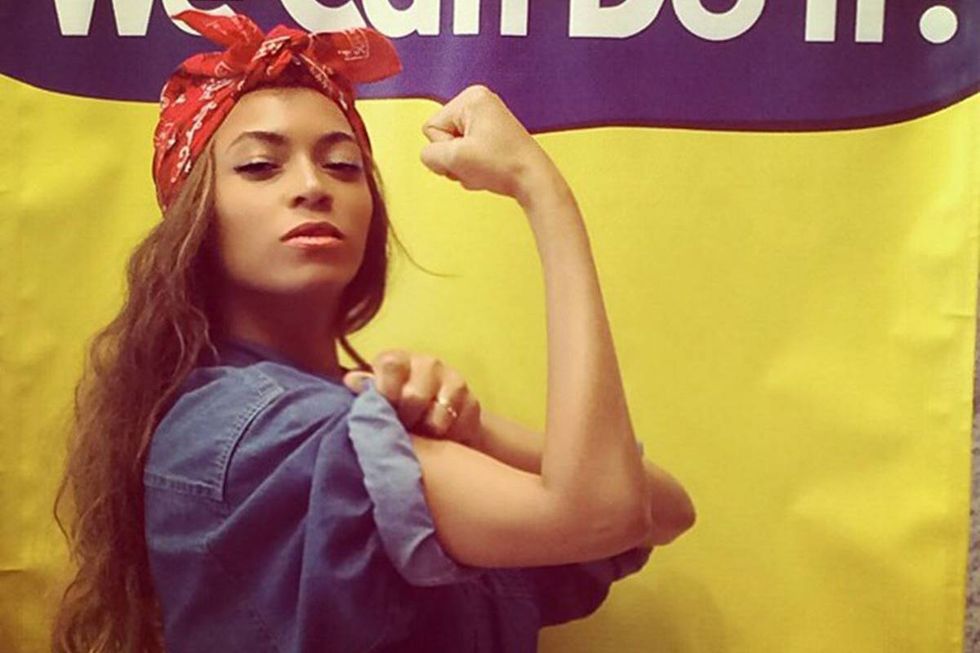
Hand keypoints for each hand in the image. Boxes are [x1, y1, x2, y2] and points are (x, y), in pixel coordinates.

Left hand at [343, 350, 482, 447]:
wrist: (439, 420)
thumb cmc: (397, 409)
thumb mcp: (378, 399)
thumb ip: (366, 391)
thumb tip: (351, 381)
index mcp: (397, 360)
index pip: (391, 365)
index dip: (385, 393)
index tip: (383, 412)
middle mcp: (426, 364)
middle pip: (414, 396)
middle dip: (405, 420)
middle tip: (401, 429)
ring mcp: (452, 380)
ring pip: (438, 415)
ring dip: (426, 431)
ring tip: (420, 435)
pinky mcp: (473, 401)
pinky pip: (458, 425)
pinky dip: (447, 436)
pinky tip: (440, 437)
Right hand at [420, 84, 557, 203]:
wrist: (533, 181)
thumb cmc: (504, 165)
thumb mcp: (455, 159)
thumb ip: (429, 155)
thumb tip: (431, 157)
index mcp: (471, 97)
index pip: (431, 127)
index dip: (445, 148)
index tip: (469, 154)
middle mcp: (478, 103)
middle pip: (441, 137)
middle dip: (455, 158)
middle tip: (478, 163)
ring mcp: (486, 119)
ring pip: (453, 148)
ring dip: (463, 165)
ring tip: (485, 167)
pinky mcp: (491, 135)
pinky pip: (466, 153)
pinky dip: (473, 167)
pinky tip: (488, 170)